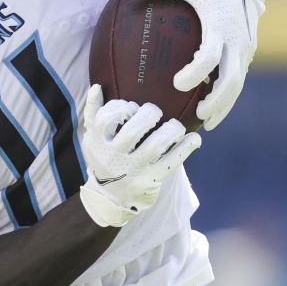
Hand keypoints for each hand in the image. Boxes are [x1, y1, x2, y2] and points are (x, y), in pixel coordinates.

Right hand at [78, 85, 201, 227]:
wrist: (110, 198)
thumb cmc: (105, 159)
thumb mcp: (92, 140)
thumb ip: (92, 113)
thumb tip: (96, 87)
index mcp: (96, 144)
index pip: (106, 118)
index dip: (121, 107)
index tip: (132, 108)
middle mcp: (112, 159)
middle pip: (132, 131)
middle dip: (149, 115)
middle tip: (156, 113)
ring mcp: (132, 171)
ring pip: (156, 146)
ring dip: (171, 130)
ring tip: (175, 126)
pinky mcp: (150, 181)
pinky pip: (172, 162)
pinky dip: (186, 148)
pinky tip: (194, 139)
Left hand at [123, 0, 270, 129]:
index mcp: (219, 24)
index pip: (210, 55)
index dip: (195, 72)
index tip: (177, 83)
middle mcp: (237, 39)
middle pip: (232, 79)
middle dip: (217, 101)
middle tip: (198, 115)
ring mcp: (246, 46)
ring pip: (239, 83)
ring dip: (225, 104)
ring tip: (207, 121)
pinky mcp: (249, 49)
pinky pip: (239, 76)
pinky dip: (229, 93)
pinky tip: (214, 106)